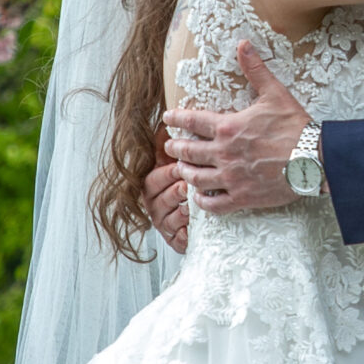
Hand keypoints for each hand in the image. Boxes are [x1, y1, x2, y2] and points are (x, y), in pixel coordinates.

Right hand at [144, 132, 190, 253]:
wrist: (210, 208)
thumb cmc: (194, 179)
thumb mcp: (181, 160)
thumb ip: (171, 145)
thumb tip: (167, 123)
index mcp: (154, 184)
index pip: (152, 178)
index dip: (165, 172)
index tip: (179, 165)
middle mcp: (155, 204)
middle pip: (157, 198)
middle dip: (172, 190)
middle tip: (186, 184)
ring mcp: (165, 223)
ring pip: (167, 218)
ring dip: (178, 210)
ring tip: (189, 204)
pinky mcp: (176, 240)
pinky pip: (177, 238)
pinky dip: (184, 232)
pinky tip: (192, 225)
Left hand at [160, 42, 313, 216]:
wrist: (314, 159)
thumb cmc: (295, 126)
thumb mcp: (275, 93)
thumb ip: (255, 69)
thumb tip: (243, 44)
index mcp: (227, 127)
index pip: (191, 121)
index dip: (176, 118)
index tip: (168, 118)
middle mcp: (223, 153)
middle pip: (187, 151)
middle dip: (175, 147)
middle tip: (170, 146)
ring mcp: (231, 177)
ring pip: (195, 178)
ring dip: (185, 172)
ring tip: (183, 169)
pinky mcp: (241, 197)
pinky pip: (213, 204)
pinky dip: (202, 201)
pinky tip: (200, 197)